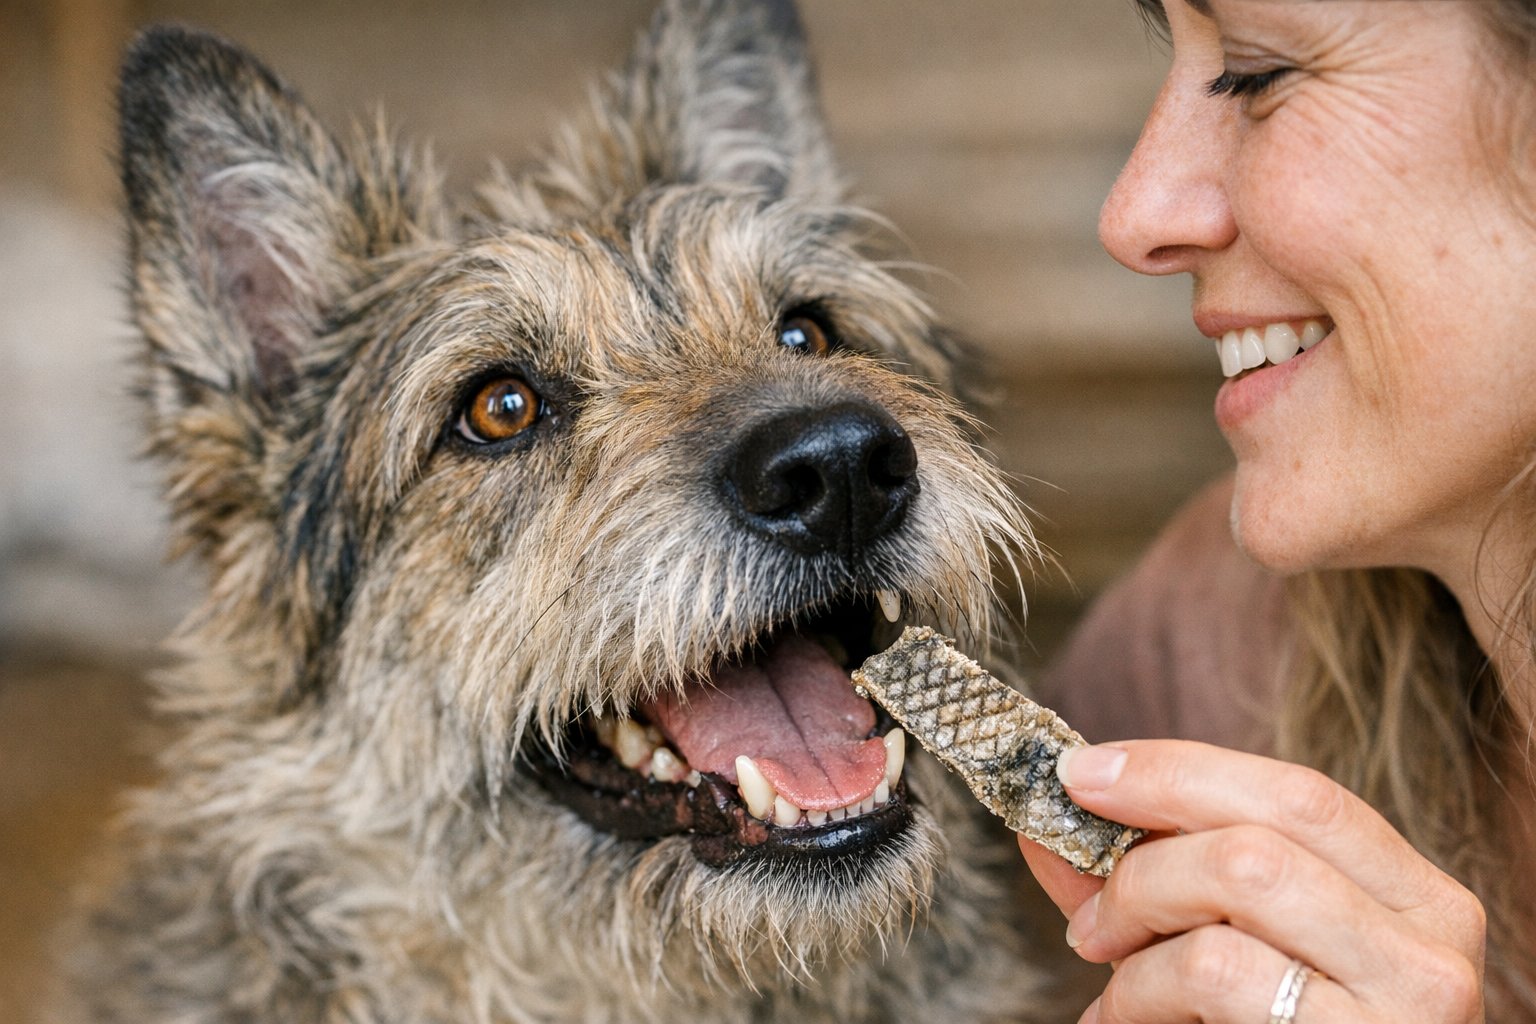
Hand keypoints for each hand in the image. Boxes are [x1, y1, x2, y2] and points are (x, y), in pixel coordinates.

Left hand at [1019, 739, 1486, 1022]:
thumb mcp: (1223, 947)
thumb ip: (1148, 885)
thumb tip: (1047, 825)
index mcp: (1413, 897)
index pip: (1298, 793)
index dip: (1177, 770)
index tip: (1081, 772)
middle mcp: (1429, 943)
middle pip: (1260, 835)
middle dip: (1144, 859)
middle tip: (1088, 916)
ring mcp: (1407, 1002)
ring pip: (1238, 884)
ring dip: (1135, 925)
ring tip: (1104, 973)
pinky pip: (1216, 972)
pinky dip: (1138, 992)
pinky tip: (1120, 1020)